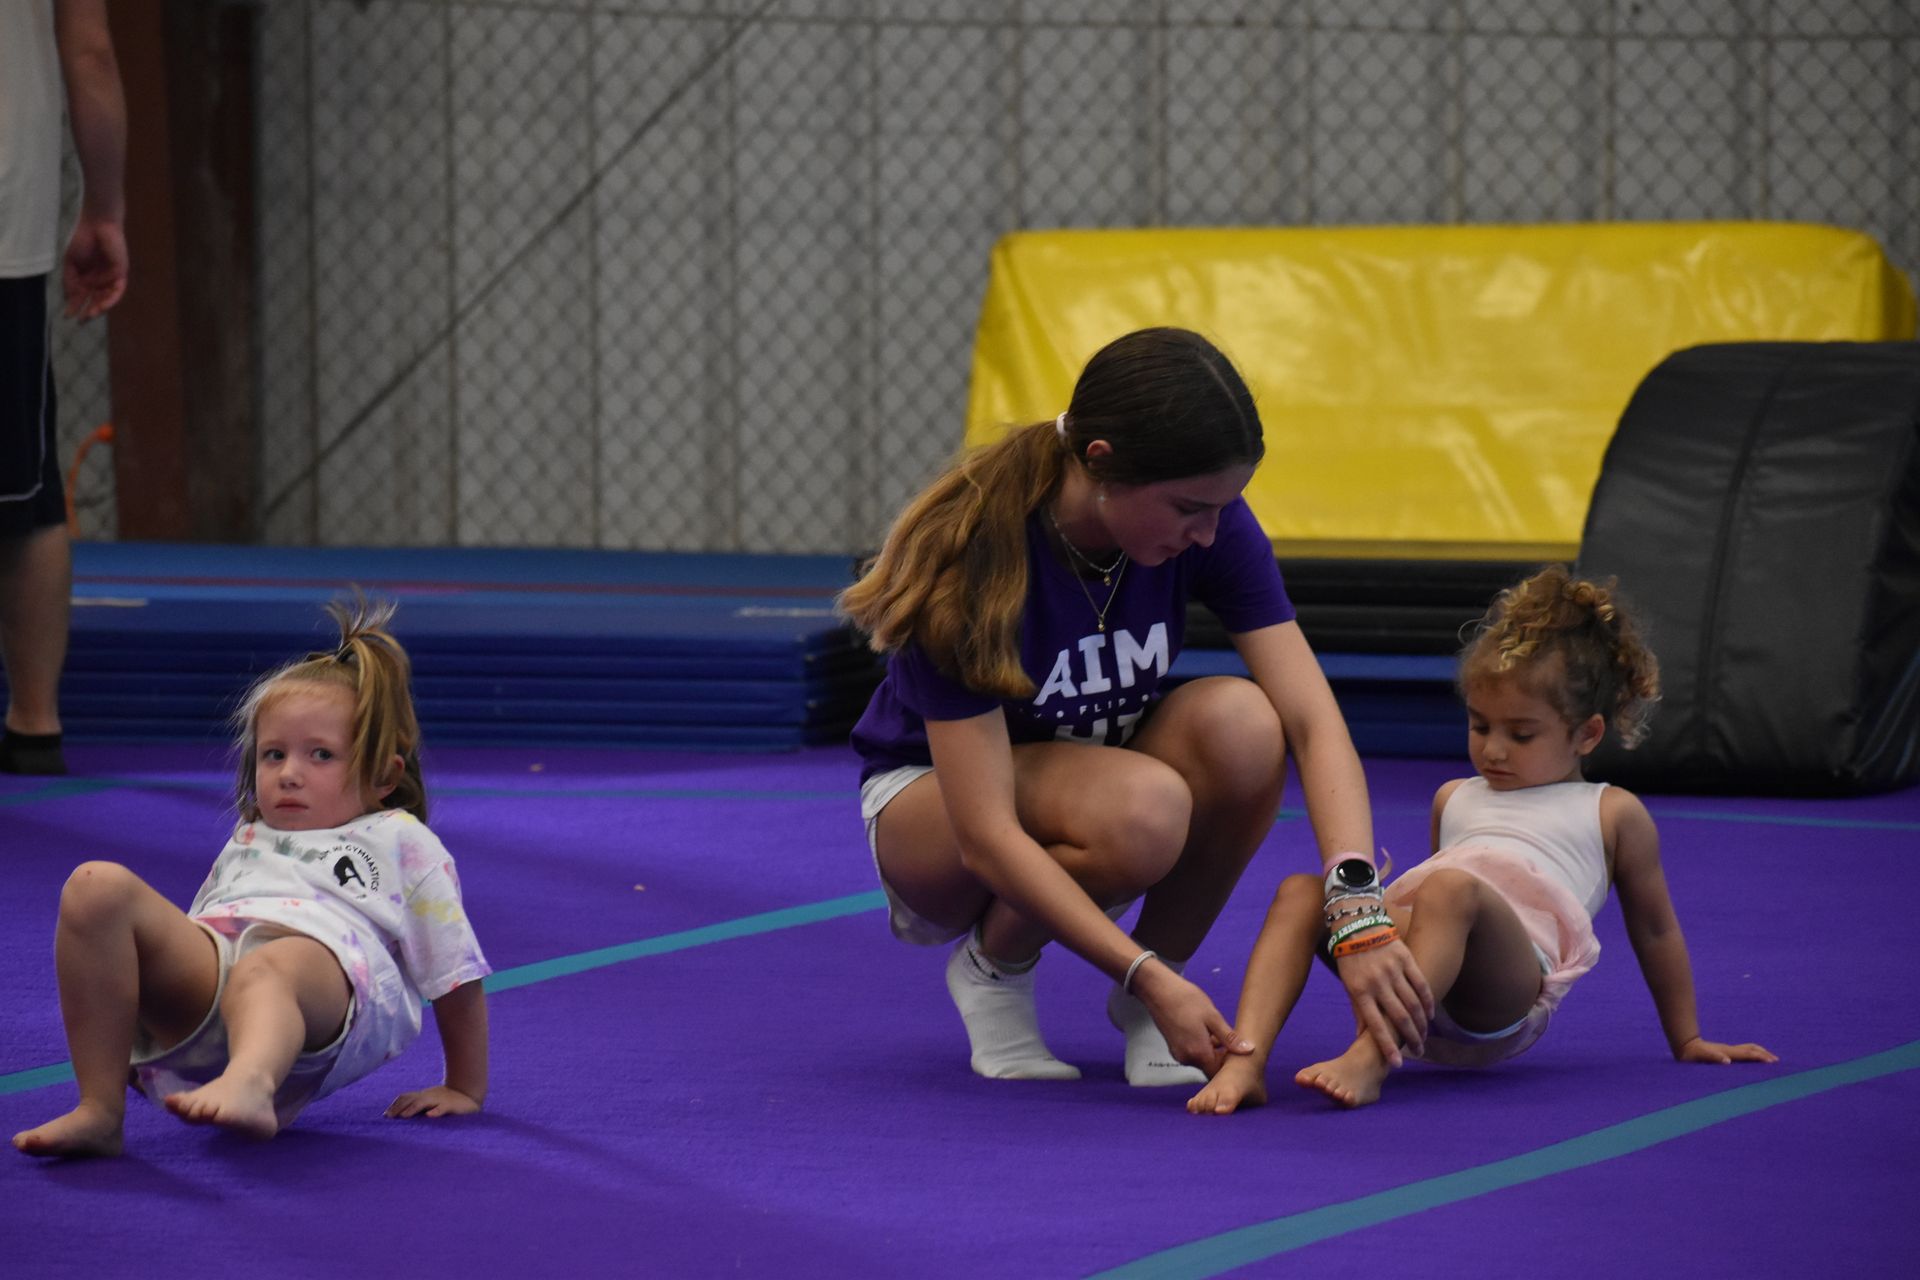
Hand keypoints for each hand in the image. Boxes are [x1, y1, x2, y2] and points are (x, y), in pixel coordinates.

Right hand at [62, 215, 127, 320]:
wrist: (96, 224)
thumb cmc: (82, 240)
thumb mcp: (71, 263)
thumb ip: (71, 281)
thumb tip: (69, 299)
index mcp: (87, 277)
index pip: (82, 295)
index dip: (75, 306)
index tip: (67, 316)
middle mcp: (99, 280)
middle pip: (96, 299)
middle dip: (89, 311)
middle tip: (81, 321)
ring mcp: (111, 277)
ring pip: (107, 298)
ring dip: (99, 308)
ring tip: (90, 315)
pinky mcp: (121, 273)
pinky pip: (117, 290)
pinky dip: (110, 298)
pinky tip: (101, 304)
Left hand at [385, 1085, 481, 1117]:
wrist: (470, 1094)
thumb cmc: (448, 1101)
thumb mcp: (431, 1102)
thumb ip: (418, 1106)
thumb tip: (399, 1115)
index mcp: (424, 1096)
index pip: (406, 1097)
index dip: (395, 1105)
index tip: (386, 1115)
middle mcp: (430, 1096)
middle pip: (411, 1099)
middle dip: (399, 1107)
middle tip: (390, 1117)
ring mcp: (441, 1099)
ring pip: (424, 1102)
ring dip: (413, 1108)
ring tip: (404, 1116)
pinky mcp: (452, 1105)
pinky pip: (443, 1107)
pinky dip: (436, 1111)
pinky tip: (430, 1115)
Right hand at [1135, 964, 1253, 1076]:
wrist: (1158, 990)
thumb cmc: (1186, 1000)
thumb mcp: (1213, 1017)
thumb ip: (1230, 1038)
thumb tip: (1249, 1050)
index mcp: (1198, 1053)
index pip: (1219, 1073)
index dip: (1231, 1066)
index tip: (1240, 1053)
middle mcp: (1187, 1058)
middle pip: (1210, 1067)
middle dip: (1222, 1057)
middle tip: (1233, 1040)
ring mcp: (1178, 1054)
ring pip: (1202, 1059)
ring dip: (1212, 1050)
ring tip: (1219, 1031)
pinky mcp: (1174, 1047)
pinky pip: (1193, 1053)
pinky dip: (1202, 1046)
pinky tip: (1205, 1030)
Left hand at [1335, 939, 1433, 1066]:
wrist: (1357, 924)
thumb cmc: (1350, 959)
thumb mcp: (1349, 985)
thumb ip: (1358, 1010)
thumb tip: (1360, 1037)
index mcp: (1360, 991)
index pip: (1375, 1025)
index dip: (1387, 1046)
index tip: (1396, 1064)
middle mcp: (1378, 982)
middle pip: (1400, 1016)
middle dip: (1411, 1038)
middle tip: (1418, 1051)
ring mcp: (1393, 970)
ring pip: (1413, 1002)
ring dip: (1421, 1023)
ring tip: (1424, 1036)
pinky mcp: (1406, 958)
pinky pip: (1421, 983)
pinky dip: (1428, 1001)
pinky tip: (1430, 1014)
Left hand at [1676, 1036, 1777, 1064]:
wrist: (1684, 1045)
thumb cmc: (1692, 1053)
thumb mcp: (1701, 1056)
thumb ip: (1714, 1057)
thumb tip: (1727, 1061)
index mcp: (1727, 1052)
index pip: (1748, 1054)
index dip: (1760, 1057)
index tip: (1772, 1062)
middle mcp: (1729, 1050)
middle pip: (1751, 1049)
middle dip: (1764, 1054)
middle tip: (1776, 1062)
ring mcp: (1727, 1050)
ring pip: (1748, 1048)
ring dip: (1760, 1052)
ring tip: (1769, 1059)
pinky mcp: (1724, 1052)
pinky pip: (1742, 1052)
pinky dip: (1752, 1054)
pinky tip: (1752, 1060)